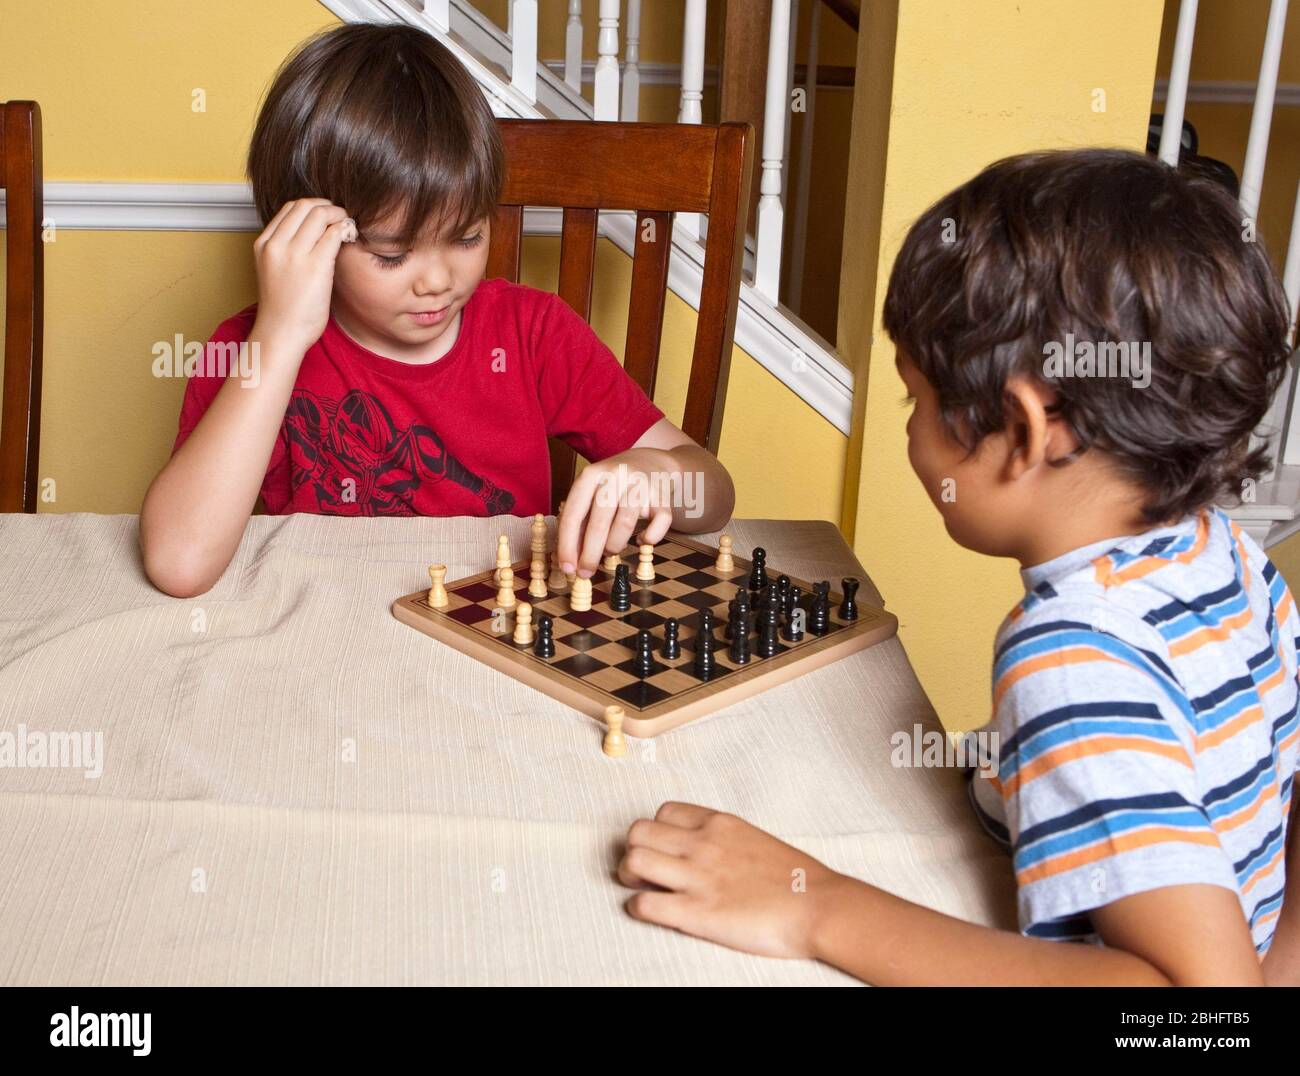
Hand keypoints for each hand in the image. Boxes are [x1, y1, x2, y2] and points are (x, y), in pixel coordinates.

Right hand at [251, 198, 353, 351]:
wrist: (282, 333)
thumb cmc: (284, 308)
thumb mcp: (275, 270)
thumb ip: (288, 249)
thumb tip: (317, 233)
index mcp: (264, 243)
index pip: (290, 207)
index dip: (313, 206)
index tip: (327, 215)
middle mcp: (276, 244)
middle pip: (305, 206)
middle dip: (328, 206)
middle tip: (342, 216)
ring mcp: (294, 254)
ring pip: (321, 215)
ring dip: (339, 216)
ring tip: (348, 226)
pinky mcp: (315, 266)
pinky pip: (334, 234)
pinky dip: (345, 230)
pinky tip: (350, 237)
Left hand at [556, 447, 677, 577]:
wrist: (651, 462)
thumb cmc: (614, 485)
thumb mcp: (592, 494)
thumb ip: (581, 523)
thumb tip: (571, 560)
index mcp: (591, 475)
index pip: (573, 515)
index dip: (567, 545)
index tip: (567, 567)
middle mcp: (615, 476)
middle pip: (599, 523)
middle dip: (590, 554)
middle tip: (585, 573)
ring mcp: (641, 485)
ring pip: (625, 525)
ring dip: (615, 546)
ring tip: (611, 549)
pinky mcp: (662, 496)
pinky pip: (658, 525)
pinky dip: (649, 538)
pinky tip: (641, 539)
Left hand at [618, 801, 844, 959]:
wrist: (819, 907)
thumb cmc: (796, 879)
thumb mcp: (755, 840)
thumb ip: (725, 839)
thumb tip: (706, 848)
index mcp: (719, 824)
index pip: (664, 811)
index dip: (658, 830)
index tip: (664, 847)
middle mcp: (702, 844)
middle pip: (638, 831)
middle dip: (634, 849)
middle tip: (644, 869)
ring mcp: (696, 878)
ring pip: (633, 861)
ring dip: (629, 876)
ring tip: (642, 887)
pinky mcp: (695, 913)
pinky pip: (644, 905)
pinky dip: (638, 908)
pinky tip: (652, 911)